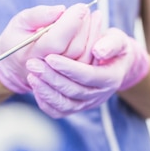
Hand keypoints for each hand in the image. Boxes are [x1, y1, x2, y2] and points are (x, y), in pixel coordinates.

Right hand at [0, 3, 90, 92]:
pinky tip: (95, 27)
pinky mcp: (72, 75)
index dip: (71, 23)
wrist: (16, 65)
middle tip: (85, 9)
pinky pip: (89, 61)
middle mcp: (48, 68)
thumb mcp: (20, 22)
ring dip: (93, 33)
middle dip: (83, 25)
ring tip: (93, 16)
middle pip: (74, 48)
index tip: (80, 7)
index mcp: (32, 54)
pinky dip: (95, 42)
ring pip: (85, 56)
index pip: (56, 41)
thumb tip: (61, 9)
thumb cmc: (18, 39)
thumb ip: (38, 15)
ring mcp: (62, 75)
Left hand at [26, 17, 149, 117]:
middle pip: (74, 91)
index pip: (89, 76)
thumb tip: (99, 51)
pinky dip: (46, 101)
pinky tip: (35, 86)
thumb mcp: (118, 40)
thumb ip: (111, 43)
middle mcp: (100, 94)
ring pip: (65, 104)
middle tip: (33, 63)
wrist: (113, 62)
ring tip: (31, 74)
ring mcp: (88, 103)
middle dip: (52, 78)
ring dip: (46, 90)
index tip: (50, 57)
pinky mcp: (77, 107)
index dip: (69, 68)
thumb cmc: (112, 46)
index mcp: (111, 77)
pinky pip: (59, 111)